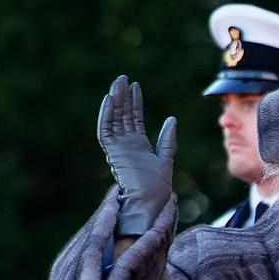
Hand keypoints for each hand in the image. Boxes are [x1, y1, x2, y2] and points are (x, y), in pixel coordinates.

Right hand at [97, 75, 176, 236]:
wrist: (151, 201)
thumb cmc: (158, 187)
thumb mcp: (166, 158)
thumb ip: (168, 139)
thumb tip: (172, 119)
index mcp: (138, 146)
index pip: (134, 119)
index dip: (134, 103)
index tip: (136, 87)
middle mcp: (126, 145)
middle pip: (122, 116)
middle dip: (122, 97)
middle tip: (122, 78)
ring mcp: (118, 148)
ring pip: (114, 119)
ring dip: (115, 101)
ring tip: (117, 83)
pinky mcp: (113, 153)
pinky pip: (106, 131)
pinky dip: (107, 115)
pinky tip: (109, 99)